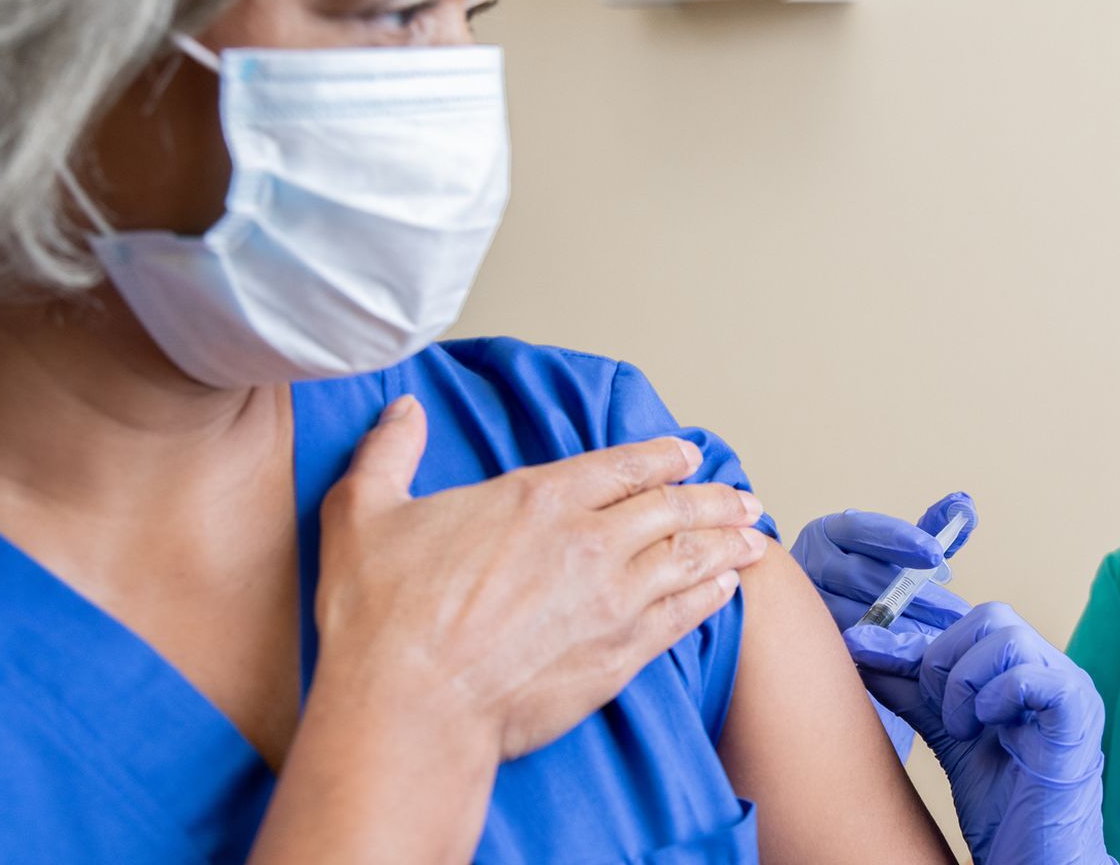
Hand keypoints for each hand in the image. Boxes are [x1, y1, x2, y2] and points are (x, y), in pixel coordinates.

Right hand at [314, 394, 768, 765]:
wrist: (410, 710)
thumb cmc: (381, 620)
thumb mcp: (365, 513)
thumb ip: (389, 453)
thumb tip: (402, 410)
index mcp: (537, 499)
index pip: (619, 465)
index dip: (660, 457)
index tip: (688, 454)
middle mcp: (587, 542)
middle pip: (670, 509)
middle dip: (713, 498)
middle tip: (743, 497)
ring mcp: (612, 600)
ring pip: (688, 558)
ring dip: (726, 543)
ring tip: (755, 536)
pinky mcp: (619, 655)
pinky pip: (682, 616)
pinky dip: (710, 597)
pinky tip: (727, 590)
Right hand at [791, 495, 976, 756]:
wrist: (820, 616)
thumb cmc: (870, 575)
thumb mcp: (898, 549)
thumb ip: (931, 528)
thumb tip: (964, 505)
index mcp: (830, 532)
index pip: (863, 529)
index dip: (901, 540)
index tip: (937, 554)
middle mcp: (810, 563)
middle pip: (862, 577)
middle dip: (915, 596)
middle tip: (956, 613)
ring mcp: (805, 603)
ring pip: (853, 615)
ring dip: (903, 628)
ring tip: (942, 639)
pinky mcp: (810, 640)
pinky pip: (848, 647)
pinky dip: (883, 652)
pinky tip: (914, 660)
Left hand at [846, 603, 1112, 864]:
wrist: (1034, 857)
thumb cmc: (1002, 803)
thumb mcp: (947, 734)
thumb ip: (913, 691)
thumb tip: (862, 649)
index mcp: (1026, 668)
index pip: (973, 622)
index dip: (922, 641)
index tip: (873, 656)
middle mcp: (1052, 669)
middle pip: (991, 616)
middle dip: (946, 660)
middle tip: (943, 713)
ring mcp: (1070, 688)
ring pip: (1007, 637)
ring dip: (967, 683)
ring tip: (964, 730)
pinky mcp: (1077, 716)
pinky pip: (1031, 677)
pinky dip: (995, 698)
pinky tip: (986, 732)